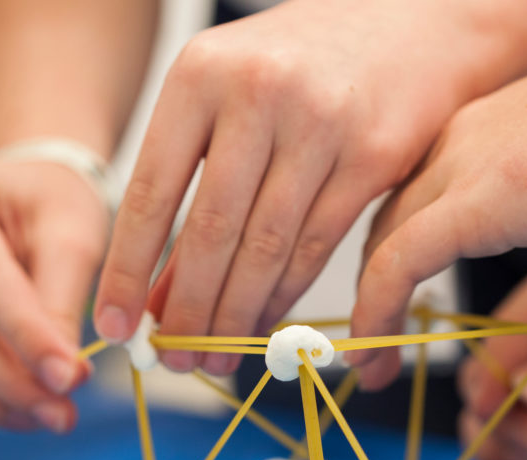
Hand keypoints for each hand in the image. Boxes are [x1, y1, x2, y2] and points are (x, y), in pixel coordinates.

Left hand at [94, 0, 515, 374]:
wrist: (412, 24)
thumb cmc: (305, 65)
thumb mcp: (231, 98)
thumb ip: (191, 183)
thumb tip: (156, 293)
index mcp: (202, 72)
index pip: (152, 191)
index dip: (129, 269)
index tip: (113, 323)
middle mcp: (259, 92)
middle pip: (212, 230)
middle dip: (188, 309)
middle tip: (175, 359)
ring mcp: (322, 123)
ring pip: (267, 247)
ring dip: (237, 315)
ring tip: (216, 356)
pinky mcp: (374, 156)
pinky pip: (318, 246)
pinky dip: (287, 295)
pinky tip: (265, 324)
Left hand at [350, 43, 526, 388]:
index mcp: (484, 134)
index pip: (420, 200)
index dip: (405, 256)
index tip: (402, 307)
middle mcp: (458, 141)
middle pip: (390, 223)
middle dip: (377, 289)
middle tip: (375, 347)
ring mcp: (458, 165)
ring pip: (383, 245)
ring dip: (371, 314)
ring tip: (371, 372)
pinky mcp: (470, 202)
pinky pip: (397, 265)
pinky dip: (378, 312)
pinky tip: (375, 351)